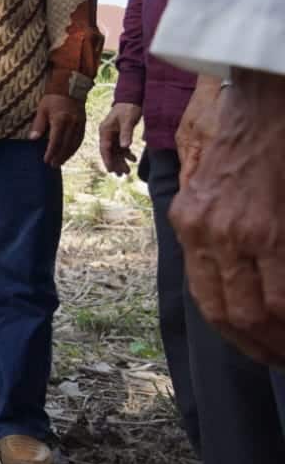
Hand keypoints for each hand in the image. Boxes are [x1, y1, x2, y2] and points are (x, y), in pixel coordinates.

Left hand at [29, 93, 85, 167]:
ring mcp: (79, 124)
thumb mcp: (42, 110)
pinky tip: (69, 153)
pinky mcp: (83, 123)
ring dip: (68, 154)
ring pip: (74, 143)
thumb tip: (33, 138)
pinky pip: (80, 138)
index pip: (56, 140)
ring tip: (60, 162)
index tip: (46, 160)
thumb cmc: (53, 98)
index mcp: (61, 120)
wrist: (70, 87)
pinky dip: (74, 147)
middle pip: (66, 144)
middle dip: (60, 156)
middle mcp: (72, 123)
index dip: (51, 152)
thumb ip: (38, 125)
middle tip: (53, 165)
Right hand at [98, 103, 141, 175]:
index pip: (104, 148)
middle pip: (110, 152)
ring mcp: (113, 134)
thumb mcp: (128, 120)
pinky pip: (121, 147)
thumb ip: (126, 133)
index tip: (111, 171)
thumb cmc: (129, 108)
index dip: (107, 160)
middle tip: (123, 175)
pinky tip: (133, 159)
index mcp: (105, 130)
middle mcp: (107, 133)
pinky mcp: (120, 134)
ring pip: (116, 151)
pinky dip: (127, 154)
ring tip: (128, 171)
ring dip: (121, 161)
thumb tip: (125, 147)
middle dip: (116, 164)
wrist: (132, 98)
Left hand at [170, 71, 284, 364]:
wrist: (267, 102)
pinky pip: (282, 292)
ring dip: (279, 339)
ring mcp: (236, 233)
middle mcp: (204, 232)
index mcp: (188, 224)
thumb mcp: (211, 185)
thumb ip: (214, 230)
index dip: (233, 333)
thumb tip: (232, 275)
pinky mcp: (269, 230)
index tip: (257, 349)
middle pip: (227, 314)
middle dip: (259, 347)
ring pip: (255, 310)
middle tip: (282, 361)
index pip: (205, 297)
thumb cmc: (248, 139)